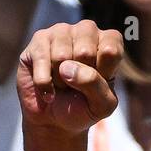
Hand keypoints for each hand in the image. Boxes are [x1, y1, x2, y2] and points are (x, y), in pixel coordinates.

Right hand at [16, 20, 122, 134]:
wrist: (53, 120)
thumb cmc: (82, 108)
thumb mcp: (101, 106)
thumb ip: (96, 85)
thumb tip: (67, 67)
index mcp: (109, 43)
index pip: (111, 50)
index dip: (103, 74)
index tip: (98, 84)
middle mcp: (87, 31)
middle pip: (85, 52)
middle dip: (79, 79)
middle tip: (76, 85)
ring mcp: (62, 31)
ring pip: (61, 56)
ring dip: (60, 81)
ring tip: (62, 83)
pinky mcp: (39, 39)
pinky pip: (42, 61)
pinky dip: (44, 83)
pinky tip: (47, 87)